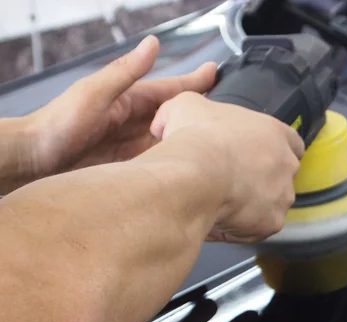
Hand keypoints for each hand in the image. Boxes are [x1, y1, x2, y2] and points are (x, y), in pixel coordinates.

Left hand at [26, 35, 216, 176]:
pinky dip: (175, 161)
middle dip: (199, 110)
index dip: (193, 81)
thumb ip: (125, 72)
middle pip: (175, 115)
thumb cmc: (57, 125)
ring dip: (191, 138)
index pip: (170, 89)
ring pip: (170, 139)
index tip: (215, 73)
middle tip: (226, 111)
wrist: (35, 159)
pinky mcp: (129, 166)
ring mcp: (132, 144)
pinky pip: (159, 162)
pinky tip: (189, 165)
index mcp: (129, 100)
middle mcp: (133, 121)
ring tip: (217, 139)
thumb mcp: (95, 93)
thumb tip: (152, 45)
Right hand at [150, 91, 304, 242]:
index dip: (269, 151)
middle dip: (259, 181)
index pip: (290, 142)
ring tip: (218, 204)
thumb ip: (187, 110)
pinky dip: (238, 228)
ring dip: (249, 206)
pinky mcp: (272, 222)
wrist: (195, 174)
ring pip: (269, 204)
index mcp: (276, 132)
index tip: (251, 157)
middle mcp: (287, 164)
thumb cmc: (195, 138)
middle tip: (229, 182)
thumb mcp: (185, 106)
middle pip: (280, 175)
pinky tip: (216, 220)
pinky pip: (256, 229)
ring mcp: (282, 195)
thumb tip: (166, 123)